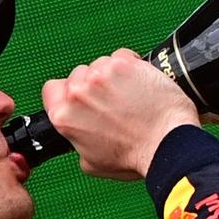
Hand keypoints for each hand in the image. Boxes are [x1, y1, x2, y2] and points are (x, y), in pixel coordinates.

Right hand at [42, 49, 200, 179]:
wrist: (166, 144)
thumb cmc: (135, 157)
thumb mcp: (92, 162)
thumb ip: (77, 141)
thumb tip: (79, 134)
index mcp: (64, 116)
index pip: (52, 89)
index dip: (68, 93)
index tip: (83, 99)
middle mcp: (78, 93)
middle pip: (78, 75)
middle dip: (94, 86)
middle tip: (114, 104)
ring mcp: (100, 75)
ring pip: (100, 64)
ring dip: (113, 76)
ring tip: (132, 96)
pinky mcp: (123, 63)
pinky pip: (122, 56)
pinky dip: (132, 67)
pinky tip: (141, 85)